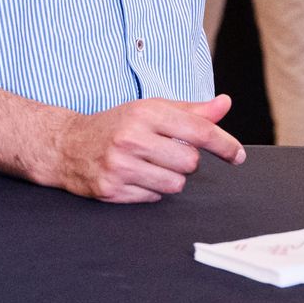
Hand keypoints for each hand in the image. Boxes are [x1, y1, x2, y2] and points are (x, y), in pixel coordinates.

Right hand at [49, 94, 245, 202]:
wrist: (66, 145)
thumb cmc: (116, 125)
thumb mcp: (151, 109)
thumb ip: (191, 110)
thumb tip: (224, 104)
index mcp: (146, 113)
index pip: (198, 130)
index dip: (224, 144)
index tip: (237, 155)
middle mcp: (132, 138)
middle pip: (189, 162)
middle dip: (186, 161)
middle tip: (168, 153)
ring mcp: (120, 166)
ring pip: (174, 184)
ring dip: (170, 178)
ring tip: (151, 165)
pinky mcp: (112, 190)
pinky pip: (153, 198)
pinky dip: (152, 190)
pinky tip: (136, 177)